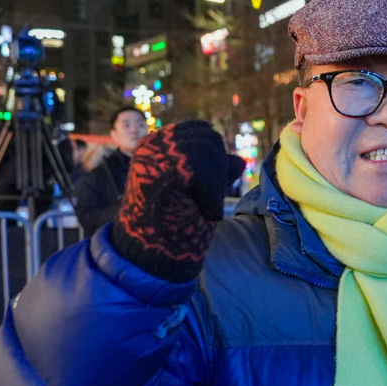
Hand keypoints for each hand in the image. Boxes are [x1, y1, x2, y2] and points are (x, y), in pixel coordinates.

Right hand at [110, 121, 244, 282]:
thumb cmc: (171, 225)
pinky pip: (209, 175)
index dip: (213, 155)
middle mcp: (154, 145)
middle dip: (217, 170)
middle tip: (203, 201)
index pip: (200, 131)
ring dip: (215, 186)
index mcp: (155, 145)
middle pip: (210, 139)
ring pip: (211, 155)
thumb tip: (240, 160)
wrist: (146, 254)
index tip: (205, 186)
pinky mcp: (167, 169)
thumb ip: (214, 172)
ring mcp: (158, 155)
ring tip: (201, 208)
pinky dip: (213, 198)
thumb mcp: (195, 192)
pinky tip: (206, 215)